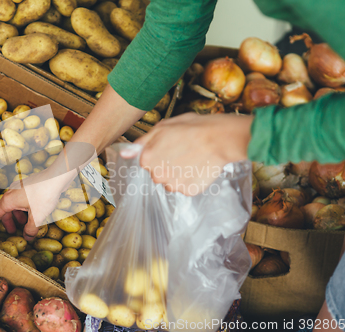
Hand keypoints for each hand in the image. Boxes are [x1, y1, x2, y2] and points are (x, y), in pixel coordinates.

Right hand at [0, 168, 68, 240]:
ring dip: (17, 215)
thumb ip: (30, 229)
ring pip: (14, 204)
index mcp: (9, 200)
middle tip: (13, 232)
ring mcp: (20, 187)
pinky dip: (23, 208)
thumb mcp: (37, 216)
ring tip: (26, 223)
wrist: (56, 177)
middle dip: (8, 222)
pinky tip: (33, 212)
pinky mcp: (28, 185)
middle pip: (5, 209)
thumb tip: (27, 237)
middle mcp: (11, 192)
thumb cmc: (44, 195)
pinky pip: (21, 199)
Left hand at [122, 113, 253, 195]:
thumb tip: (124, 153)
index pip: (146, 161)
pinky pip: (185, 187)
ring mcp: (173, 184)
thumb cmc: (193, 128)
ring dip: (178, 173)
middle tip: (182, 150)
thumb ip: (142, 142)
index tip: (169, 146)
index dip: (158, 152)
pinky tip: (198, 167)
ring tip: (192, 158)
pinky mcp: (188, 191)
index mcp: (147, 158)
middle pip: (157, 173)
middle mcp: (157, 175)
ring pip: (171, 182)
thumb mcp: (163, 127)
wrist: (220, 138)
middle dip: (166, 164)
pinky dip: (191, 179)